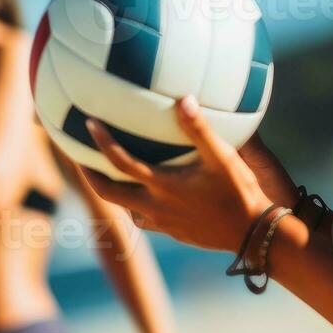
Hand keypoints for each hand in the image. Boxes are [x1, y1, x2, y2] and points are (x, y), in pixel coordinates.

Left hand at [80, 96, 286, 252]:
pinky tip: (150, 198)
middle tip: (79, 159)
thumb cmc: (239, 192)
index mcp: (162, 185)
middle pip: (109, 193)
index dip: (101, 142)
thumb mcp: (223, 156)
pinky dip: (138, 207)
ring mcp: (163, 223)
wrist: (253, 234)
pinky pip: (146, 221)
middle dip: (89, 176)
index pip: (120, 162)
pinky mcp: (174, 233)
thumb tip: (184, 99)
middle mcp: (155, 206)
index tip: (89, 124)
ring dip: (114, 193)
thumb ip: (200, 129)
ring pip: (126, 210)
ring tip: (112, 177)